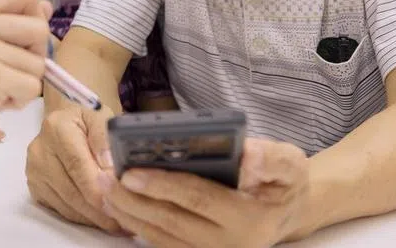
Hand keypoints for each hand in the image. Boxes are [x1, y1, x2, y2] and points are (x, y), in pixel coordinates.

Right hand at [0, 0, 50, 159]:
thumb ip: (14, 22)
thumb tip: (47, 6)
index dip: (34, 20)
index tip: (16, 42)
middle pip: (40, 28)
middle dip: (34, 56)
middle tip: (6, 70)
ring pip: (39, 63)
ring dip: (23, 83)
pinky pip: (32, 87)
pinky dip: (19, 101)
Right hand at [26, 105, 124, 233]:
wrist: (65, 118)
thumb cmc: (87, 117)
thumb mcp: (102, 117)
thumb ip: (106, 140)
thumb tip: (111, 171)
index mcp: (57, 129)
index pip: (78, 165)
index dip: (99, 189)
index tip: (119, 204)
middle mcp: (39, 151)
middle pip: (72, 190)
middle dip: (99, 210)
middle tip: (125, 221)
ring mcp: (34, 171)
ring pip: (67, 205)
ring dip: (93, 218)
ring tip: (117, 222)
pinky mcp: (35, 186)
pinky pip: (60, 210)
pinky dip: (82, 217)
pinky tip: (99, 217)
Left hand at [99, 138, 311, 247]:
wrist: (288, 214)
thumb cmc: (284, 183)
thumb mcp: (291, 163)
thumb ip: (271, 159)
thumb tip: (246, 157)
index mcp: (249, 218)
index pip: (197, 199)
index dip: (162, 185)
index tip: (131, 172)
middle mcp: (229, 244)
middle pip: (171, 221)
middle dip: (134, 200)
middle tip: (104, 179)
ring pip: (163, 236)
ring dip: (130, 215)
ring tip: (104, 190)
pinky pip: (165, 245)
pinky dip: (140, 228)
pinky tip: (121, 208)